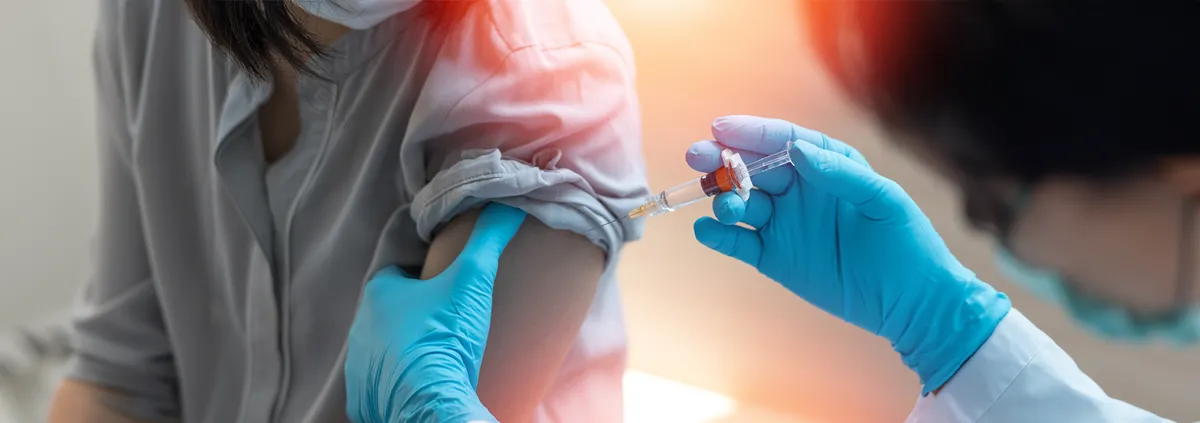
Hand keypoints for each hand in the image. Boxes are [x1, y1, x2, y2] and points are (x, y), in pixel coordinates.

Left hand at [345, 203, 525, 422]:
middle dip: (414, 314)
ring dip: (407, 348)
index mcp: (379, 294)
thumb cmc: (444, 335)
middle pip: (391, 312)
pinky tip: (426, 381)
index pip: (398, 274)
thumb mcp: (473, 278)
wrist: (430, 398)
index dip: (423, 278)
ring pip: (384, 347)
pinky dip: (400, 380)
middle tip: (449, 320)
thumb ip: (488, 239)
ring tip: (440, 353)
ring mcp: (360, 365)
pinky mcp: (365, 397)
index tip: (446, 287)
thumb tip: (508, 205)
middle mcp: (361, 327)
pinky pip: (381, 383)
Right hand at [689, 116, 1010, 393]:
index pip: (781, 140)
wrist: (911, 304)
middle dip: (721, 160)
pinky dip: (718, 235)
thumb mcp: (883, 200)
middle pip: (750, 167)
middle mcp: (798, 189)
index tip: (721, 128)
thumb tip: (796, 150)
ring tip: (725, 205)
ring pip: (739, 202)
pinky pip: (738, 241)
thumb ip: (840, 173)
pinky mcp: (773, 256)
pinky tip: (706, 231)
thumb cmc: (906, 243)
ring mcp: (782, 223)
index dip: (750, 132)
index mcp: (824, 165)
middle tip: (697, 157)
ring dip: (723, 198)